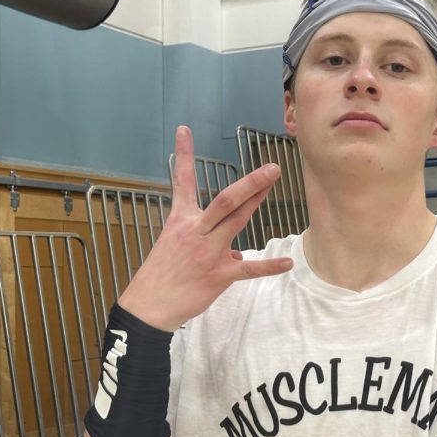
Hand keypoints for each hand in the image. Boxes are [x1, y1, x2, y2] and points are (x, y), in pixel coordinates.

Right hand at [118, 126, 292, 330]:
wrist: (148, 306)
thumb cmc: (161, 276)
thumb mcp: (175, 249)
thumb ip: (208, 244)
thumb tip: (236, 254)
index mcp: (180, 221)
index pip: (182, 182)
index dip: (184, 155)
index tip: (184, 130)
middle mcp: (195, 231)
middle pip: (225, 200)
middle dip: (249, 183)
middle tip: (270, 168)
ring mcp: (208, 252)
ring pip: (236, 221)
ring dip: (256, 201)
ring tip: (273, 184)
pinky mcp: (218, 275)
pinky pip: (248, 269)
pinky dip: (269, 266)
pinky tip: (287, 263)